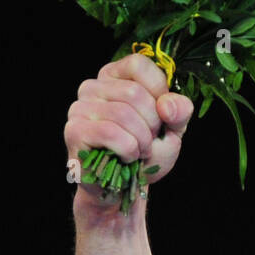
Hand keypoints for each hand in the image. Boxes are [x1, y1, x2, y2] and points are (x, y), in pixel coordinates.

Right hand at [65, 52, 194, 203]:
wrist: (125, 189)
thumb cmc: (145, 154)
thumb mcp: (172, 130)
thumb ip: (179, 112)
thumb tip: (167, 105)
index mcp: (114, 77)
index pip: (139, 65)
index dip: (159, 92)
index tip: (161, 116)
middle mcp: (92, 87)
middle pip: (134, 93)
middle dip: (153, 124)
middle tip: (149, 141)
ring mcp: (79, 108)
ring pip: (123, 113)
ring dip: (142, 141)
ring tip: (139, 152)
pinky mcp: (75, 132)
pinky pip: (110, 133)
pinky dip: (129, 150)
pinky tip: (127, 158)